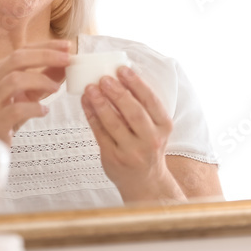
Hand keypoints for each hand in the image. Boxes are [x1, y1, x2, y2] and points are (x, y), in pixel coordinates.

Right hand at [0, 39, 70, 144]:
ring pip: (14, 80)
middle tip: (67, 60)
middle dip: (45, 56)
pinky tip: (44, 110)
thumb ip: (45, 78)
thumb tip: (67, 64)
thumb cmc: (6, 116)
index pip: (23, 50)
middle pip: (17, 59)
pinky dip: (33, 108)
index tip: (67, 46)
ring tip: (56, 88)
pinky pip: (15, 109)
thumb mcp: (28, 94)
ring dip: (40, 80)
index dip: (46, 46)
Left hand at [81, 65, 183, 202]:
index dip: (137, 84)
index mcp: (164, 127)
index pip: (151, 101)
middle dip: (118, 93)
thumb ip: (143, 107)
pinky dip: (91, 116)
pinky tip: (86, 103)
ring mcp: (132, 151)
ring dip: (101, 103)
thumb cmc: (147, 146)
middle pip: (134, 112)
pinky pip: (100, 133)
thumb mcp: (155, 127)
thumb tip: (119, 77)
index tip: (123, 69)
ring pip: (114, 123)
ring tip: (91, 88)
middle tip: (104, 78)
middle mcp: (151, 140)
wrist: (144, 181)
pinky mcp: (113, 158)